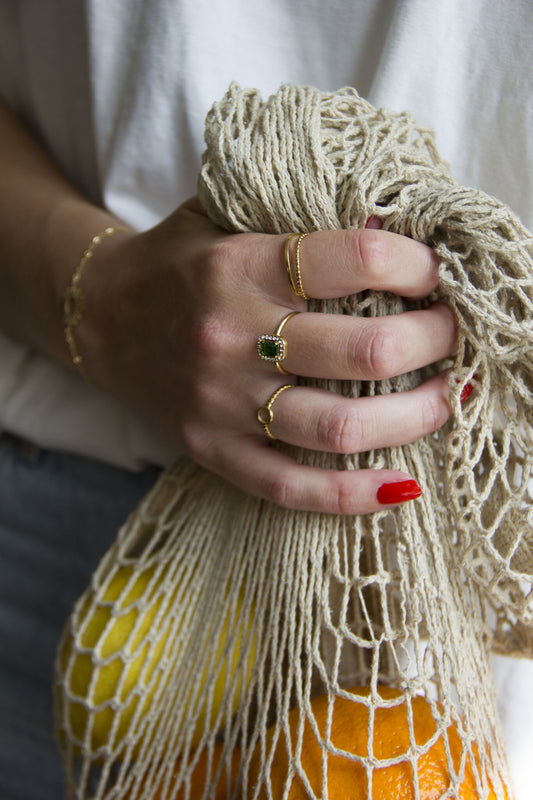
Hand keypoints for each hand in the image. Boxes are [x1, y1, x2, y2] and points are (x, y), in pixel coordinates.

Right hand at [84, 198, 456, 513]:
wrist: (97, 317)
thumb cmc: (175, 263)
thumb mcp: (225, 216)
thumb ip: (298, 217)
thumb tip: (390, 224)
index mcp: (239, 266)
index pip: (352, 260)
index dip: (415, 266)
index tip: (439, 274)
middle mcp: (231, 336)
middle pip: (362, 350)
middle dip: (433, 342)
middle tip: (455, 335)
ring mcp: (221, 402)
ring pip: (340, 428)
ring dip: (415, 416)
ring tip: (447, 399)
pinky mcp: (212, 450)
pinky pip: (291, 487)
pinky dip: (353, 496)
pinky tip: (401, 487)